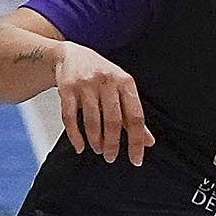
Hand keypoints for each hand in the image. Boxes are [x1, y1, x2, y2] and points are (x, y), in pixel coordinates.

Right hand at [53, 41, 151, 164]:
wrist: (71, 55)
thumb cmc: (102, 76)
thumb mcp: (122, 90)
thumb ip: (133, 116)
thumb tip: (149, 142)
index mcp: (125, 82)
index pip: (135, 116)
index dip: (137, 141)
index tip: (136, 160)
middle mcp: (107, 81)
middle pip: (113, 120)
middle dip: (113, 144)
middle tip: (111, 157)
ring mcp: (86, 84)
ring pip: (92, 120)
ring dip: (95, 141)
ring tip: (98, 149)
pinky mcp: (67, 88)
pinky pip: (69, 117)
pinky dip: (75, 136)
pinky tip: (80, 146)